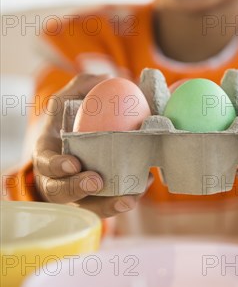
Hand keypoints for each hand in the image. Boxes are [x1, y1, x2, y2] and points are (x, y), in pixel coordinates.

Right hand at [33, 74, 152, 217]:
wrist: (73, 148)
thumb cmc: (67, 123)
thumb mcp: (66, 101)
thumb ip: (81, 87)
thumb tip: (107, 79)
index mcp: (47, 156)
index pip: (46, 163)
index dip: (57, 165)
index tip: (73, 163)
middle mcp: (58, 180)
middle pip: (63, 192)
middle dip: (78, 188)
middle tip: (97, 180)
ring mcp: (77, 196)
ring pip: (88, 207)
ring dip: (108, 205)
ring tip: (129, 197)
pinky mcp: (96, 202)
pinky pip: (109, 205)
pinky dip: (125, 199)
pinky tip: (143, 185)